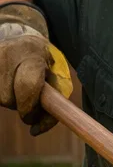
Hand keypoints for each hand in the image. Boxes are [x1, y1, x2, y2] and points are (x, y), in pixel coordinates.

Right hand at [0, 2, 69, 135]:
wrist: (17, 35)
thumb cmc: (43, 63)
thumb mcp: (55, 75)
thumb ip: (53, 100)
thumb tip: (36, 131)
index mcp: (32, 54)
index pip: (28, 86)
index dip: (30, 108)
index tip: (33, 118)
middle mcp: (8, 54)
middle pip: (9, 98)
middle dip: (21, 108)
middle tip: (30, 106)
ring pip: (0, 99)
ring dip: (11, 102)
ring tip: (18, 87)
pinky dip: (3, 96)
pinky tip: (8, 88)